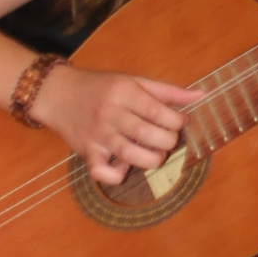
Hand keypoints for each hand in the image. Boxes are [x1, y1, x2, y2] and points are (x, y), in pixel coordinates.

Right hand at [31, 65, 201, 185]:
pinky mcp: (85, 152)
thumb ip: (166, 91)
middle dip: (167, 142)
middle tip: (169, 140)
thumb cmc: (99, 87)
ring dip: (151, 159)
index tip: (181, 123)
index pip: (157, 111)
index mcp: (122, 92)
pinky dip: (117, 176)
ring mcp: (96, 135)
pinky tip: (126, 167)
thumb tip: (201, 96)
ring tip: (156, 154)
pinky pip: (102, 172)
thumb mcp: (132, 80)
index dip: (176, 121)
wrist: (56, 93)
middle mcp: (109, 113)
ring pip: (130, 154)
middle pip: (146, 134)